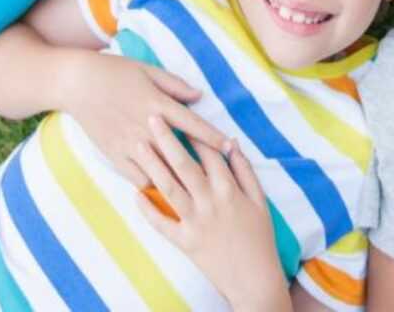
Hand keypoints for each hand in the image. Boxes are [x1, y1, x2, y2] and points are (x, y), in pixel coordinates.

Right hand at [65, 52, 229, 187]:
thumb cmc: (114, 72)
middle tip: (220, 177)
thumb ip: (175, 85)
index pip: (192, 124)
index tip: (230, 146)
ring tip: (197, 191)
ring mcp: (129, 144)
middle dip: (201, 166)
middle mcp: (146, 127)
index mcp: (157, 104)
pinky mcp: (114, 155)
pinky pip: (138, 178)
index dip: (213, 137)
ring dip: (178, 181)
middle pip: (180, 153)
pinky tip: (165, 189)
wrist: (76, 83)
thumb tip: (199, 95)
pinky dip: (153, 185)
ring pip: (160, 171)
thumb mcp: (148, 70)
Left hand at [136, 116, 287, 310]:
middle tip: (151, 118)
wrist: (253, 278)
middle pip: (184, 164)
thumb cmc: (259, 237)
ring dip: (152, 165)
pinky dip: (147, 210)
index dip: (194, 131)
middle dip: (166, 139)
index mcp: (229, 189)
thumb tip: (231, 142)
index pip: (209, 153)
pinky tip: (135, 194)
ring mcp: (195, 222)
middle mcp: (210, 202)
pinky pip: (161, 223)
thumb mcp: (259, 200)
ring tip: (138, 146)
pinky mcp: (184, 242)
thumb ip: (244, 170)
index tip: (179, 114)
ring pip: (169, 188)